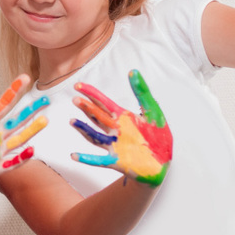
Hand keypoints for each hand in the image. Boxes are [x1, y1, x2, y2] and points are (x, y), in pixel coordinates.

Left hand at [0, 76, 48, 186]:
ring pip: (17, 139)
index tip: (25, 77)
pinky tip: (31, 150)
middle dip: (29, 110)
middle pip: (15, 120)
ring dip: (31, 131)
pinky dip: (21, 158)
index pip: (2, 103)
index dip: (14, 90)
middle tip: (45, 99)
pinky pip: (11, 163)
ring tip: (45, 120)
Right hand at [70, 70, 171, 186]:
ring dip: (83, 129)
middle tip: (75, 99)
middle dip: (86, 108)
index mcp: (122, 117)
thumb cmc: (158, 137)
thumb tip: (133, 71)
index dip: (91, 93)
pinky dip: (87, 159)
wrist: (162, 162)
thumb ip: (142, 92)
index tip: (78, 85)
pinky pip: (99, 160)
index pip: (103, 103)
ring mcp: (114, 145)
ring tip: (72, 121)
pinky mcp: (117, 161)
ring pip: (95, 136)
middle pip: (97, 117)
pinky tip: (74, 156)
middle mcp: (115, 130)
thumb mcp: (153, 112)